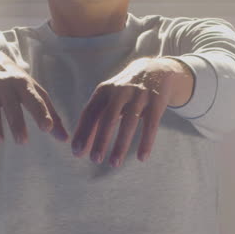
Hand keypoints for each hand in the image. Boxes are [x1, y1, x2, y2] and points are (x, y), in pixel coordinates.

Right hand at [0, 51, 69, 144]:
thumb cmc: (15, 82)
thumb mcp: (33, 91)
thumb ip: (50, 114)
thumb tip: (65, 139)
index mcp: (23, 84)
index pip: (34, 99)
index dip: (41, 112)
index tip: (48, 128)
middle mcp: (5, 84)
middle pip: (11, 105)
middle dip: (16, 122)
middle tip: (23, 141)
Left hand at [71, 57, 188, 166]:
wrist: (155, 70)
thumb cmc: (125, 92)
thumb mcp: (108, 100)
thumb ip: (95, 121)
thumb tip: (79, 149)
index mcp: (104, 91)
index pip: (90, 113)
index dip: (83, 132)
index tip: (77, 152)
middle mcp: (120, 91)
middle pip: (108, 118)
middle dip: (101, 140)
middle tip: (95, 160)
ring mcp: (140, 95)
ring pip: (129, 122)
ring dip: (121, 145)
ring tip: (114, 163)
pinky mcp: (157, 101)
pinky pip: (151, 124)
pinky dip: (146, 142)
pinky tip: (142, 158)